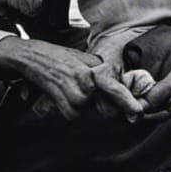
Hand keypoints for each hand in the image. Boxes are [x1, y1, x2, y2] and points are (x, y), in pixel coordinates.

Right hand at [0, 38, 143, 121]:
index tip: (138, 114)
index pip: (114, 88)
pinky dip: (66, 108)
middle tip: (85, 91)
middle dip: (100, 105)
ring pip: (84, 112)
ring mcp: (72, 94)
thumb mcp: (86, 59)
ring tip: (69, 88)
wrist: (32, 56)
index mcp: (93, 71)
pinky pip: (71, 115)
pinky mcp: (59, 101)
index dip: (127, 102)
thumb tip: (120, 86)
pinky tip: (60, 94)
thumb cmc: (61, 57)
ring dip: (78, 105)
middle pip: (101, 108)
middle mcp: (85, 83)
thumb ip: (102, 74)